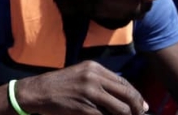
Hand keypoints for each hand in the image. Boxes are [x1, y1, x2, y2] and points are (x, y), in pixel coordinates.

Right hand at [17, 60, 147, 114]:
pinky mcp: (84, 108)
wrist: (37, 92)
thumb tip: (127, 97)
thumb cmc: (58, 85)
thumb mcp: (80, 75)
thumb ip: (101, 82)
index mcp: (94, 68)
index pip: (124, 83)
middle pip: (127, 95)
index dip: (136, 97)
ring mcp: (89, 93)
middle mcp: (93, 77)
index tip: (141, 107)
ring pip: (120, 109)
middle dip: (136, 108)